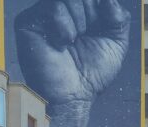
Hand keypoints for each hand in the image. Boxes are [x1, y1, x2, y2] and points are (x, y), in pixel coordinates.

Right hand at [14, 0, 130, 106]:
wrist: (75, 96)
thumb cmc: (92, 74)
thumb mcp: (117, 42)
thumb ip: (118, 16)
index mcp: (81, 11)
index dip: (99, 9)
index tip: (98, 28)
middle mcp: (61, 10)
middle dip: (91, 13)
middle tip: (85, 35)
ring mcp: (43, 15)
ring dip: (78, 20)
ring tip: (74, 40)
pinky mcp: (29, 23)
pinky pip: (52, 7)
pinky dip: (64, 25)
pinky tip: (62, 43)